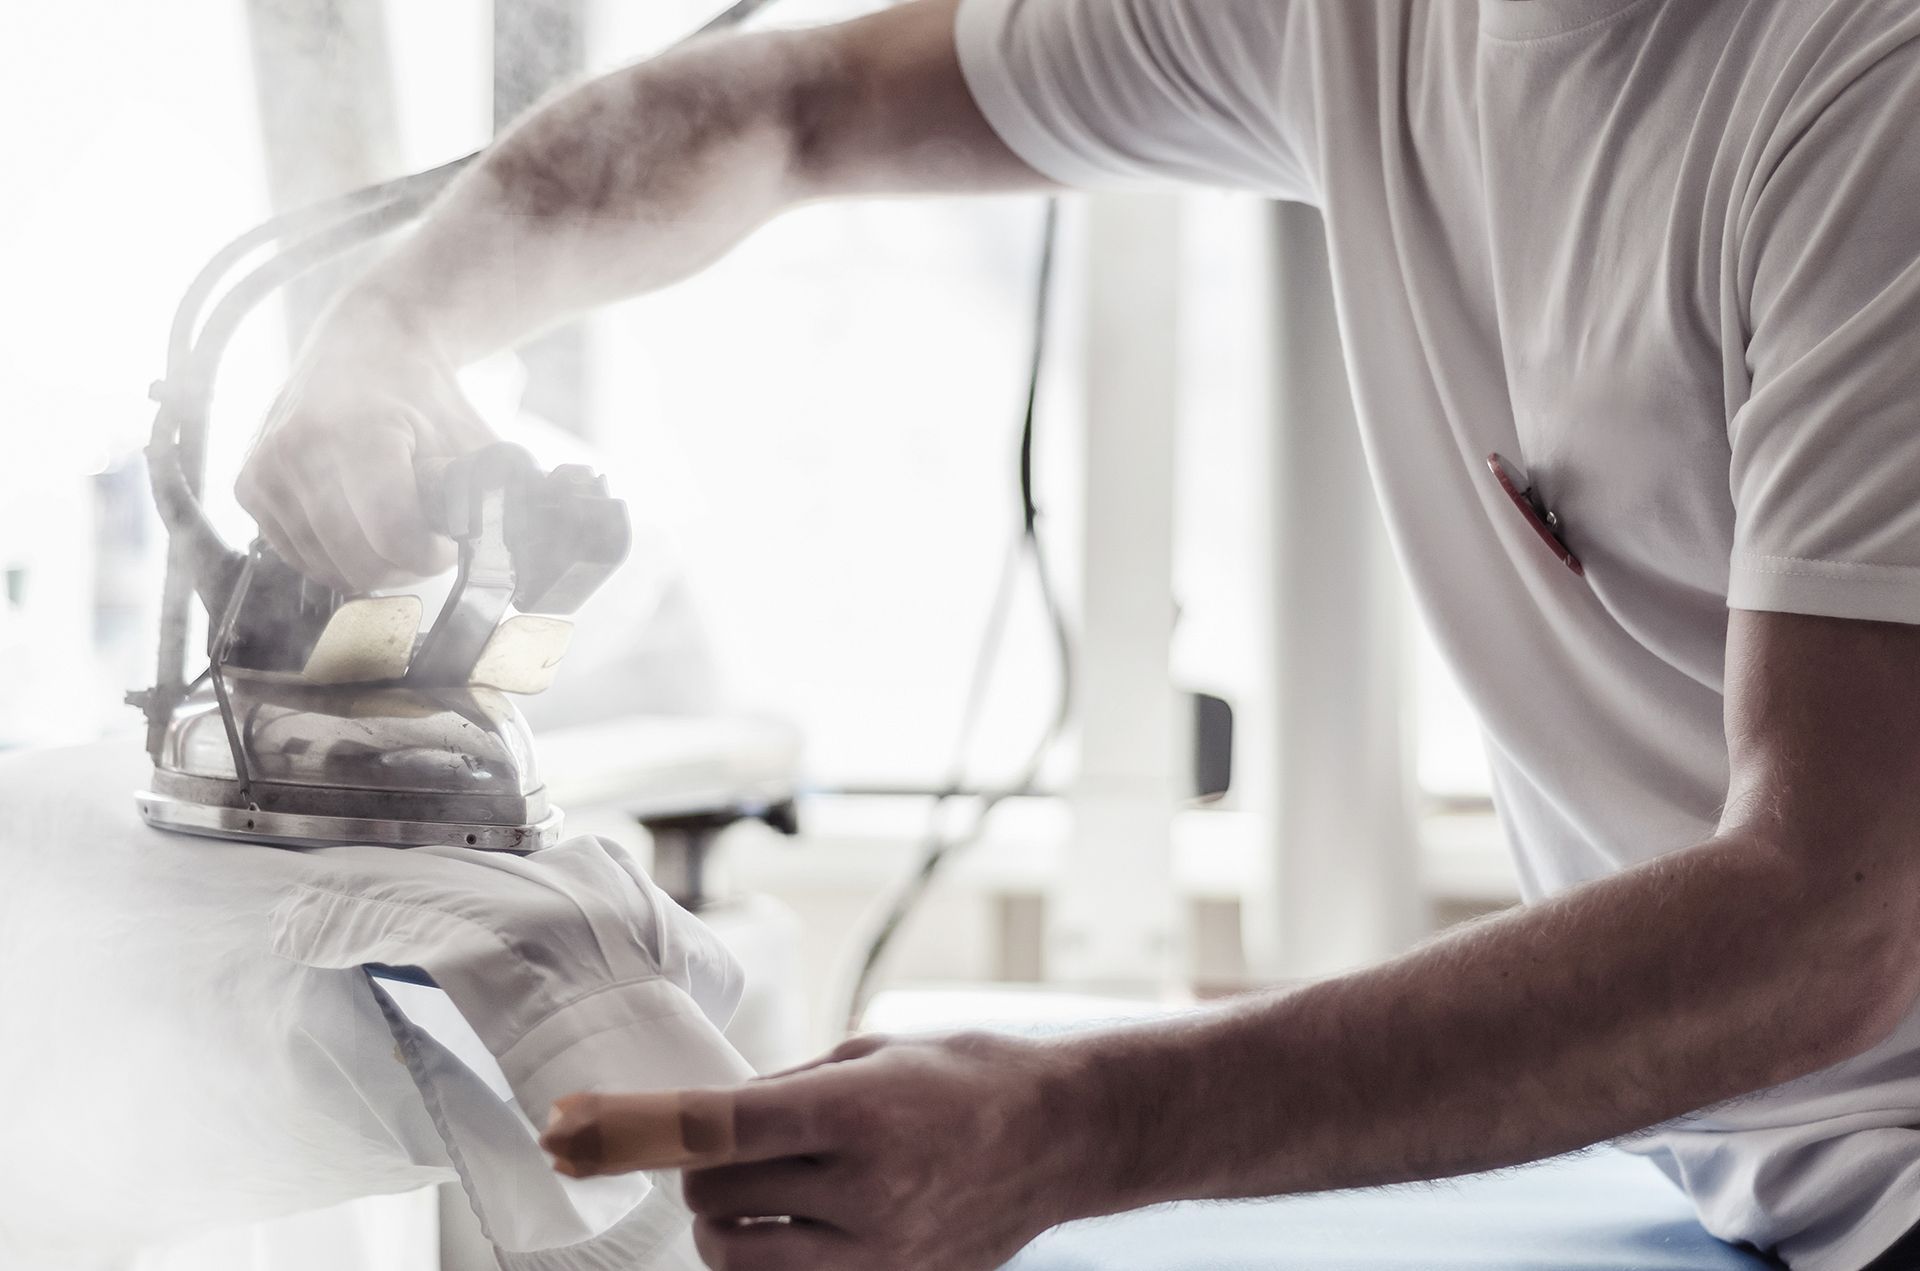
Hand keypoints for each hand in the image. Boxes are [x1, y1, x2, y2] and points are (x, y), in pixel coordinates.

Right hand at [236, 289, 497, 591]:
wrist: (367, 342)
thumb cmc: (424, 396)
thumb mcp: (469, 441)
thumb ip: (481, 499)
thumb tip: (495, 552)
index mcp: (358, 432)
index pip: (395, 536)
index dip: (433, 555)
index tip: (447, 539)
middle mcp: (299, 450)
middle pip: (359, 562)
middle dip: (404, 565)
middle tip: (425, 538)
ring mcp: (266, 470)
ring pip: (327, 568)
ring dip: (369, 562)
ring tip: (391, 522)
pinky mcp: (248, 487)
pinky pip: (298, 556)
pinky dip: (335, 553)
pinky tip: (356, 519)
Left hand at [540, 1032, 1093, 1270]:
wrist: (1062, 1136)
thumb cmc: (968, 1075)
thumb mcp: (871, 1050)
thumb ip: (786, 1087)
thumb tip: (708, 1118)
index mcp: (855, 1109)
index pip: (714, 1124)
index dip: (634, 1127)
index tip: (575, 1127)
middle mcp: (863, 1186)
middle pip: (714, 1197)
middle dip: (699, 1173)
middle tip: (724, 1150)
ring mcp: (879, 1251)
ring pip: (738, 1257)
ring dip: (724, 1224)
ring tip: (756, 1194)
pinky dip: (770, 1260)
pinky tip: (793, 1228)